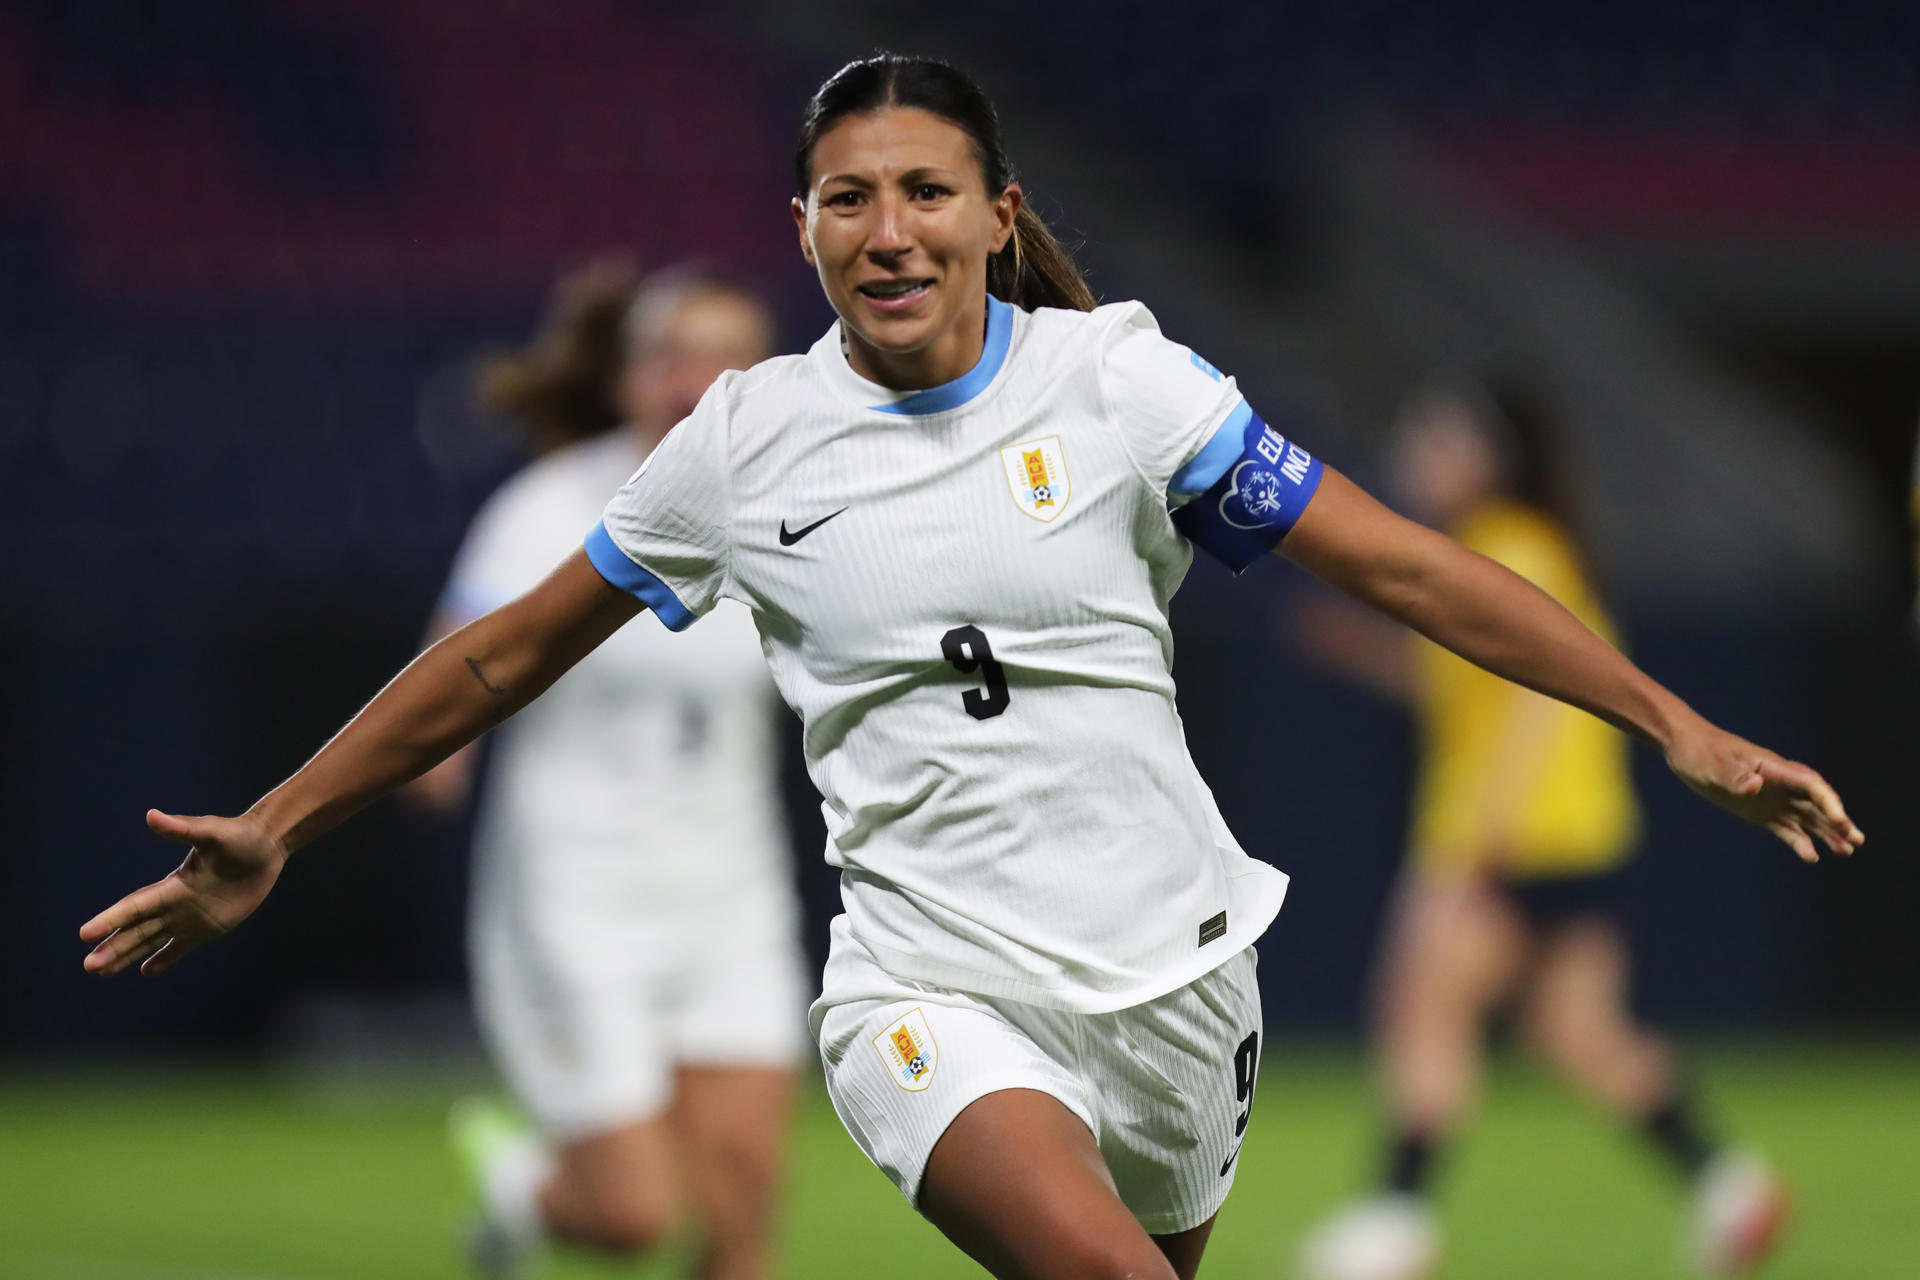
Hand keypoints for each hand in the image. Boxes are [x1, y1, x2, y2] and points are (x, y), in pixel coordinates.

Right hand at [80, 809, 288, 976]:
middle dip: (112, 947)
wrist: (266, 845)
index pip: (134, 906)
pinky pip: (181, 946)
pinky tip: (145, 971)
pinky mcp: (208, 927)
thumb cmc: (239, 836)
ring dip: (126, 955)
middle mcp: (175, 903)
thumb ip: (182, 828)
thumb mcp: (211, 833)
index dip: (111, 920)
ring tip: (99, 971)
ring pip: (151, 940)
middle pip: (136, 929)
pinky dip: (164, 958)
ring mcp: (190, 917)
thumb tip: (151, 815)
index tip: (85, 934)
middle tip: (87, 966)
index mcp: (173, 884)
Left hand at [1665, 723, 1864, 862]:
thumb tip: (1756, 785)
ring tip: (1846, 851)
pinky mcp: (1760, 811)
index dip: (1828, 802)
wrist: (1685, 748)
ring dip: (1827, 833)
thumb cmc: (1702, 752)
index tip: (1839, 820)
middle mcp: (1780, 784)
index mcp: (1775, 768)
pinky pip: (1786, 828)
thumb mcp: (1715, 764)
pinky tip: (1812, 857)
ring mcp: (1772, 798)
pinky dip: (1799, 841)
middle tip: (1856, 840)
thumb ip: (1736, 776)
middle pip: (1817, 803)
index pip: (1811, 785)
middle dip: (1838, 820)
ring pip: (1808, 817)